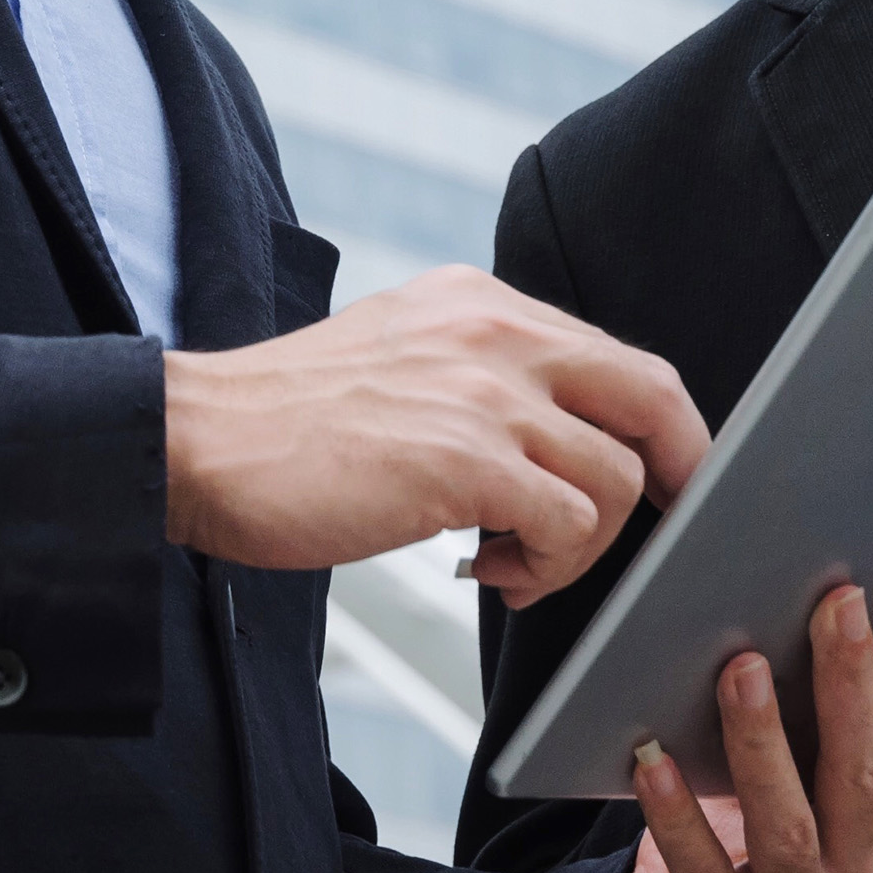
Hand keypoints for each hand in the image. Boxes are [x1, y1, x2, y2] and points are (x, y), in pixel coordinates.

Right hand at [164, 267, 704, 605]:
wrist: (196, 441)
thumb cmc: (282, 421)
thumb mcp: (396, 353)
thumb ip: (474, 371)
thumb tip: (547, 432)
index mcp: (480, 303)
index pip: (617, 356)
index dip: (657, 426)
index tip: (660, 475)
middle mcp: (495, 334)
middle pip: (652, 397)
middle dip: (676, 473)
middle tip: (656, 524)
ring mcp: (486, 395)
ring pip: (614, 479)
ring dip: (578, 546)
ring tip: (511, 561)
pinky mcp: (467, 463)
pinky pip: (569, 525)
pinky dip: (543, 567)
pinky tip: (484, 568)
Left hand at [591, 571, 872, 872]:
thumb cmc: (735, 871)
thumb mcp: (793, 802)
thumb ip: (813, 738)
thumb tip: (812, 617)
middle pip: (864, 778)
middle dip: (854, 684)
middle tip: (837, 601)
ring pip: (789, 828)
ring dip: (765, 743)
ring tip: (742, 669)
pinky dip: (680, 818)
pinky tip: (651, 762)